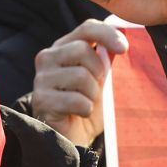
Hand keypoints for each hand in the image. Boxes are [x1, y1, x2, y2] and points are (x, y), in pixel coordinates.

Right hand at [31, 20, 126, 146]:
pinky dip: (86, 109)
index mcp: (64, 47)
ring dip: (92, 94)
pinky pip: (76, 100)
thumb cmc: (88, 104)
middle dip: (98, 71)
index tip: (125, 48)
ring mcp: (41, 78)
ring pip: (80, 75)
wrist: (73, 137)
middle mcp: (47, 57)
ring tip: (87, 102)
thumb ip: (107, 57)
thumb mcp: (101, 78)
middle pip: (82, 50)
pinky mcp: (41, 100)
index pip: (86, 28)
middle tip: (96, 88)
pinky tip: (79, 114)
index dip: (107, 34)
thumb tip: (124, 34)